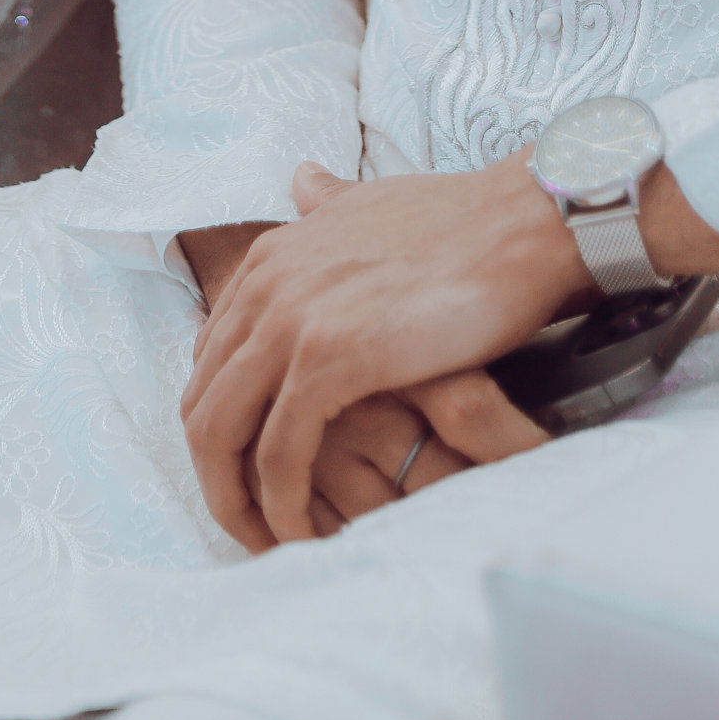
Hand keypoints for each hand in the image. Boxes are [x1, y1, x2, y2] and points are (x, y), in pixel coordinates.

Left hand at [183, 155, 577, 549]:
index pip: (210, 361)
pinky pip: (279, 454)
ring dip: (237, 501)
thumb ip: (326, 205)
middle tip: (251, 522)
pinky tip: (306, 531)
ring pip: (220, 434)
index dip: (224, 424)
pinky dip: (282, 504)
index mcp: (269, 259)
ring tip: (272, 539)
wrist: (518, 224)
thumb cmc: (459, 222)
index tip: (251, 469)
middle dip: (216, 475)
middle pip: (200, 402)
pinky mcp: (327, 360)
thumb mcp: (367, 205)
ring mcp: (290, 322)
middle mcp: (263, 287)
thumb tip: (301, 180)